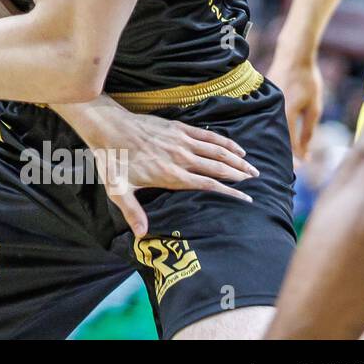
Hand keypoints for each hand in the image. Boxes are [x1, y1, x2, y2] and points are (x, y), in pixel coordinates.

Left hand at [75, 106, 257, 237]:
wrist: (108, 127)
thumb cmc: (113, 159)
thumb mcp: (118, 190)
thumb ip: (132, 212)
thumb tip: (141, 236)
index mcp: (170, 174)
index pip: (207, 185)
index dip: (229, 192)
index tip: (246, 199)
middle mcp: (180, 157)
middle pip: (217, 167)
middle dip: (238, 175)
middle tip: (255, 181)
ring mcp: (180, 140)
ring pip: (216, 151)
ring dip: (236, 159)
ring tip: (252, 167)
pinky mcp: (178, 127)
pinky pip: (207, 135)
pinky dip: (223, 141)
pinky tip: (235, 147)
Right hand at [265, 50, 323, 159]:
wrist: (293, 57)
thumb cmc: (307, 81)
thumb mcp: (314, 106)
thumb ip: (309, 129)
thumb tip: (305, 151)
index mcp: (287, 114)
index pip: (290, 142)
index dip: (296, 156)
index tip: (302, 167)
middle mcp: (272, 111)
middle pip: (276, 138)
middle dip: (284, 153)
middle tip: (290, 166)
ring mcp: (265, 105)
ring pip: (270, 129)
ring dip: (278, 141)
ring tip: (284, 153)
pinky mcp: (262, 100)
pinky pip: (266, 119)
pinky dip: (272, 128)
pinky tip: (276, 134)